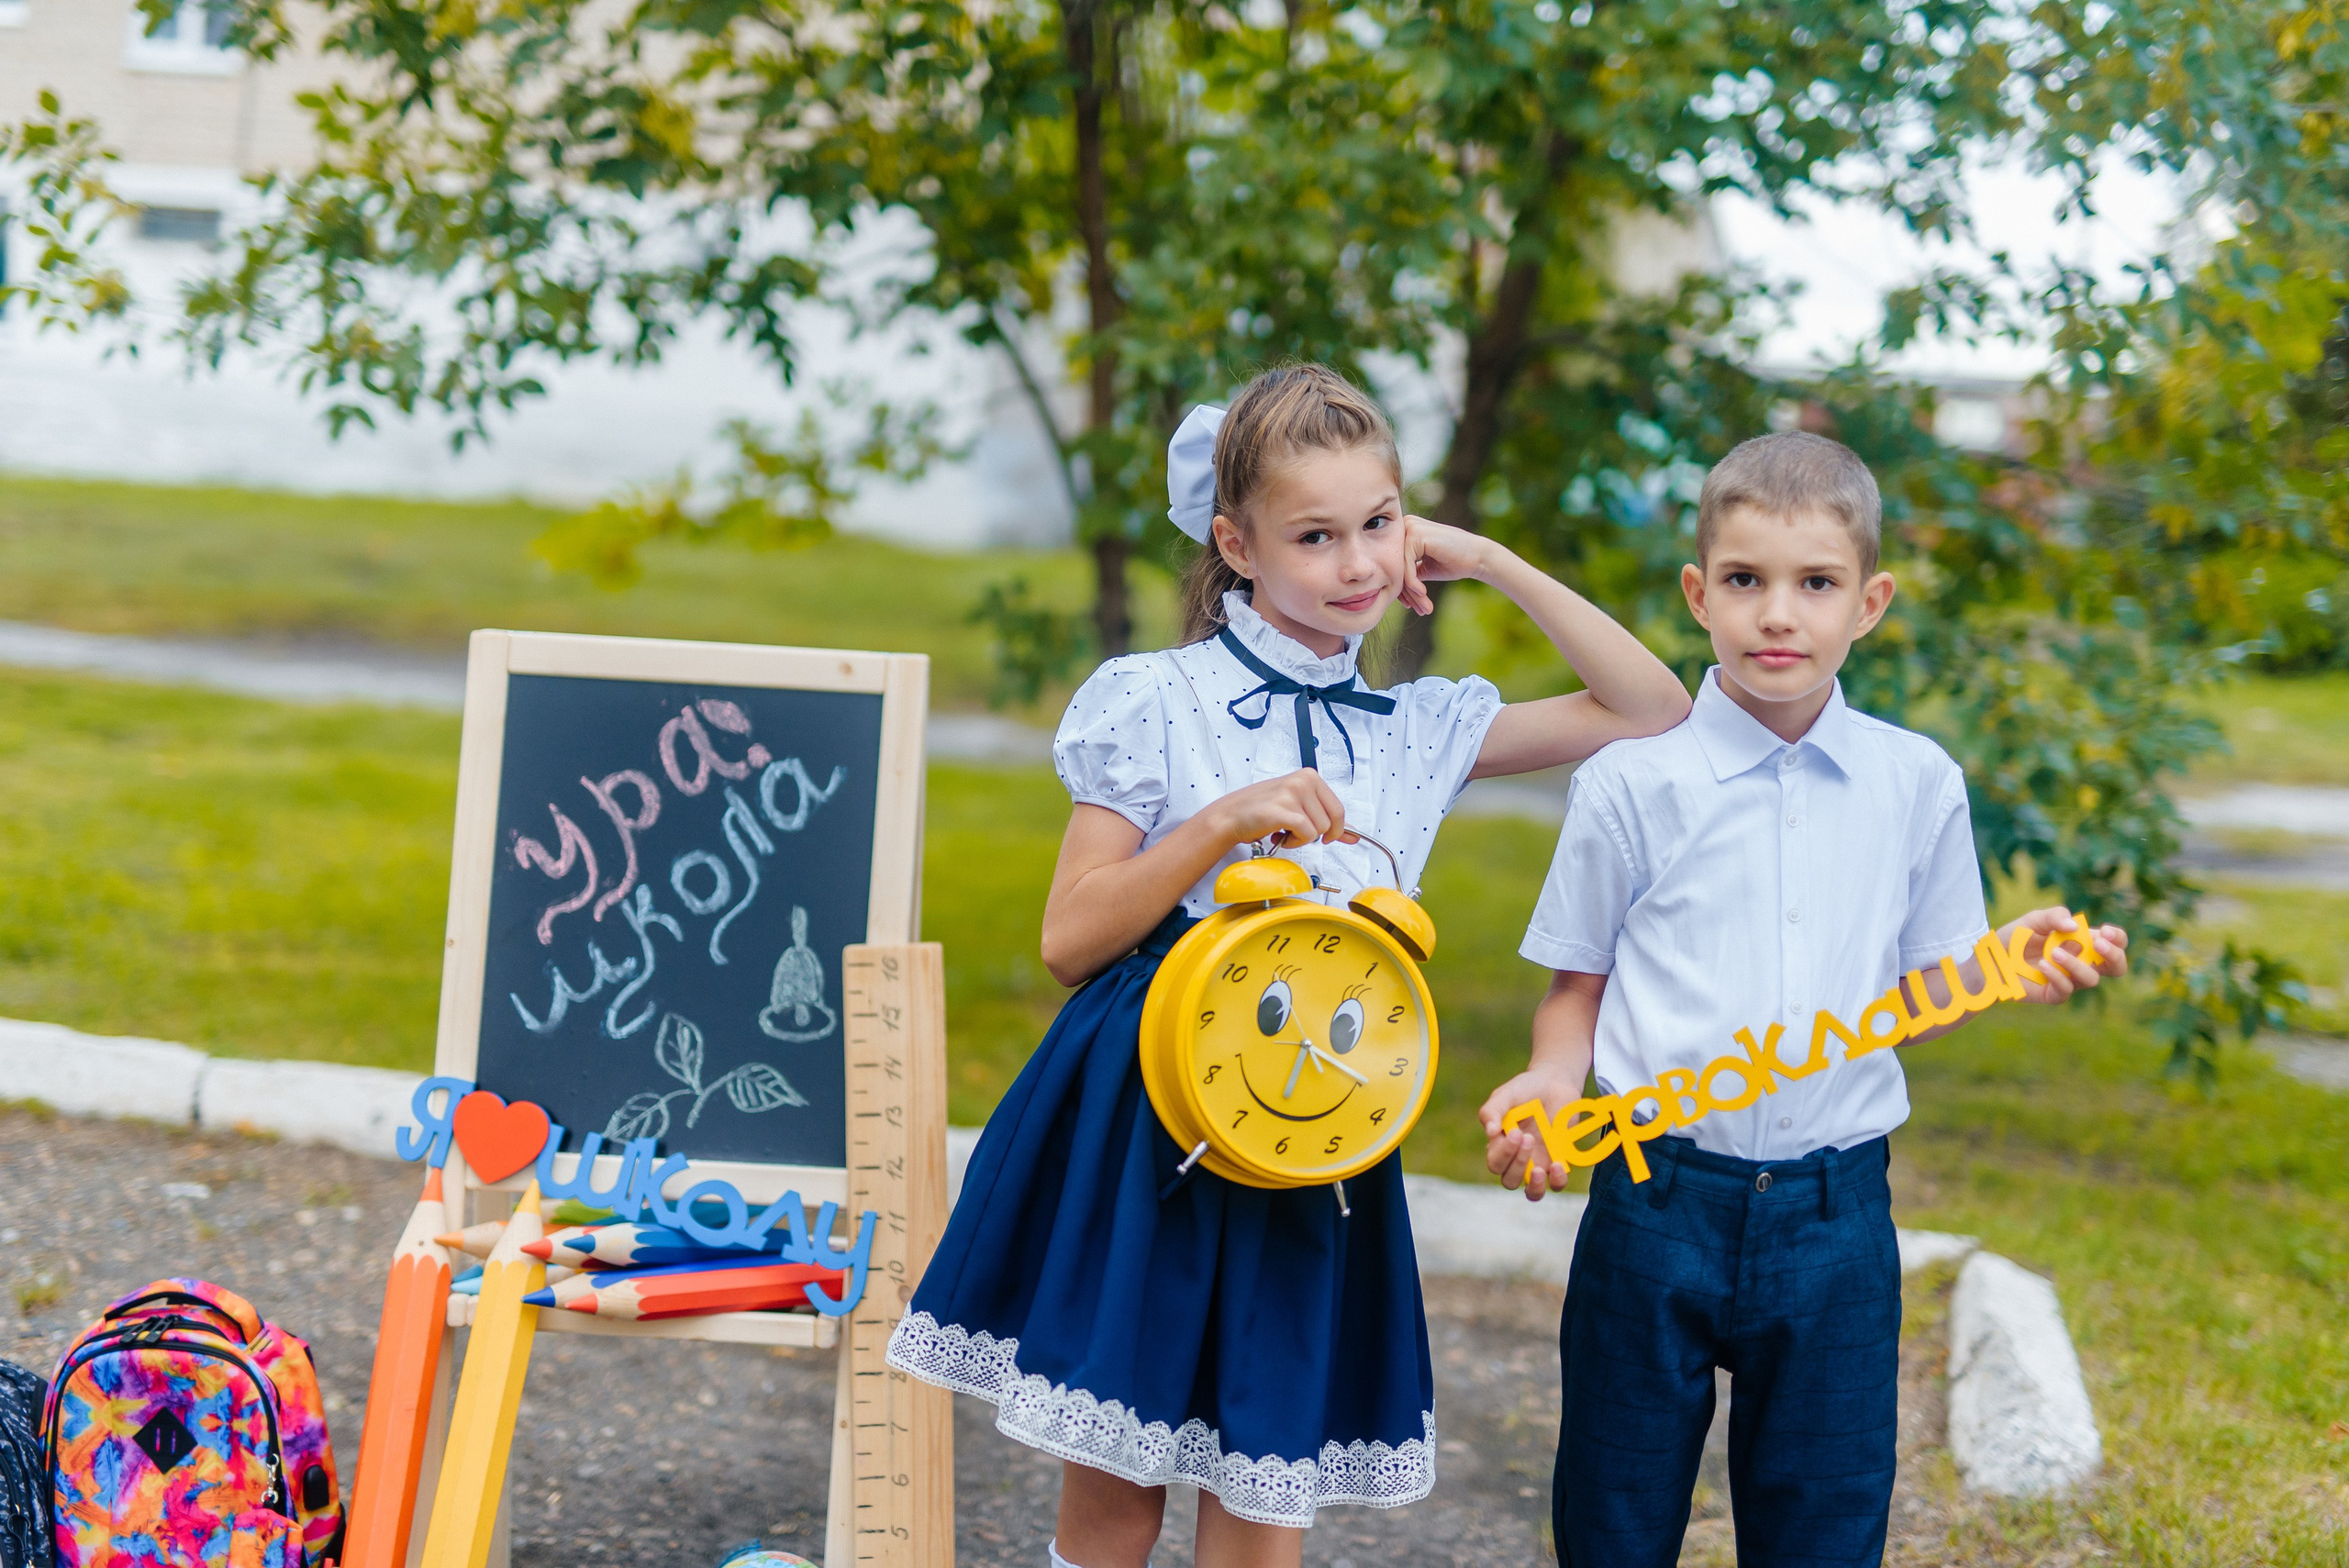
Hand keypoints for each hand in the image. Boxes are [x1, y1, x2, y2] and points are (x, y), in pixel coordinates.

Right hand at [1202, 769, 1354, 850]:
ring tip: (1283, 830)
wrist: (1231, 815)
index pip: (1339, 809)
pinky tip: (1279, 835)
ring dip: (1300, 838)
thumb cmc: (1263, 810)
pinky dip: (1294, 842)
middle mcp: (1302, 781)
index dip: (1335, 829)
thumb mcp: (1299, 807)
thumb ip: (1327, 819)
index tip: (1325, 836)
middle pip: (1329, 822)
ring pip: (1317, 830)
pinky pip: (1305, 834)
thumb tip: (1354, 835)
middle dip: (1315, 834)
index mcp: (1309, 776)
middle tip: (1296, 831)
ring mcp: (1291, 793)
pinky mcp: (1282, 809)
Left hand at [1398, 515, 1497, 616]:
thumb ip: (1405, 573)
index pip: (1394, 564)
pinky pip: (1407, 566)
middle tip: (1419, 610)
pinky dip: (1413, 583)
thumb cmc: (1452, 563)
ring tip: (1423, 607)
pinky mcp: (1416, 535)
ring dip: (1411, 592)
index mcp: (1404, 532)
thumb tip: (1384, 588)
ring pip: (1400, 569)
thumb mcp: (1423, 569)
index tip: (1410, 605)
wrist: (1478, 557)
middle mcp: (1404, 526)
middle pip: (1395, 566)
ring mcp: (1409, 528)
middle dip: (1406, 593)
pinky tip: (1423, 593)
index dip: (1401, 588)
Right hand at [1477, 1063, 1582, 1201]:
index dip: (1504, 1153)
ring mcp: (1539, 1163)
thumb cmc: (1525, 1089)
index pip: (1495, 1162)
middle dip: (1517, 1164)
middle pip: (1509, 1180)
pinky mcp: (1559, 1162)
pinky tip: (1558, 1165)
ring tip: (1539, 1170)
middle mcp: (1517, 1159)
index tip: (1516, 1131)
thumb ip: (1492, 1111)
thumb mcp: (1505, 1095)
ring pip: (1531, 1193)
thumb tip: (1490, 1132)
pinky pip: (1557, 1185)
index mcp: (1500, 1145)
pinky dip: (1557, 1181)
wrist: (1554, 1083)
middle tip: (1527, 1137)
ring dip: (1534, 1186)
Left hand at [2000, 907, 2129, 1003]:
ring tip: (2054, 952)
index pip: (2113, 942)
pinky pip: (2066, 989)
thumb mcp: (2034, 920)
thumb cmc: (2016, 938)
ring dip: (2077, 964)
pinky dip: (2057, 975)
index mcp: (2083, 942)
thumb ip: (2054, 916)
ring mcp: (2070, 979)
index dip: (2117, 938)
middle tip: (2097, 944)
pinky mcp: (2054, 994)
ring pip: (2091, 979)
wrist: (1990, 958)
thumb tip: (2076, 926)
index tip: (2104, 931)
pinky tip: (2042, 964)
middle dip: (2114, 955)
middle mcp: (2081, 962)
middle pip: (2116, 966)